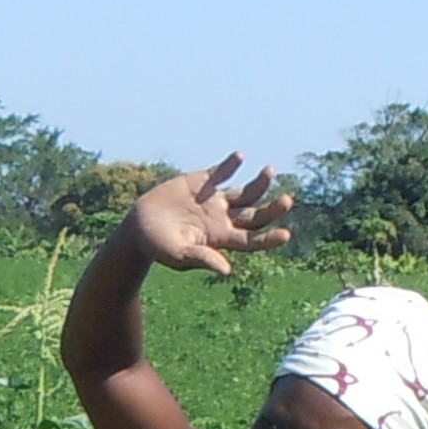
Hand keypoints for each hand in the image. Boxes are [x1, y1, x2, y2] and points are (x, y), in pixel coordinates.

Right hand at [129, 156, 298, 277]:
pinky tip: (239, 157)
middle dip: (272, 209)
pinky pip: (221, 172)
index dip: (269, 239)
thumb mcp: (179, 256)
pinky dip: (230, 165)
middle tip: (288, 201)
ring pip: (246, 192)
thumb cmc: (159, 247)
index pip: (251, 240)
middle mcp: (223, 219)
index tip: (286, 235)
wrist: (139, 226)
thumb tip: (227, 271)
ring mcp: (215, 200)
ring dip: (260, 183)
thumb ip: (202, 259)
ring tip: (270, 171)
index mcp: (221, 239)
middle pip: (256, 215)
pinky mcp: (201, 182)